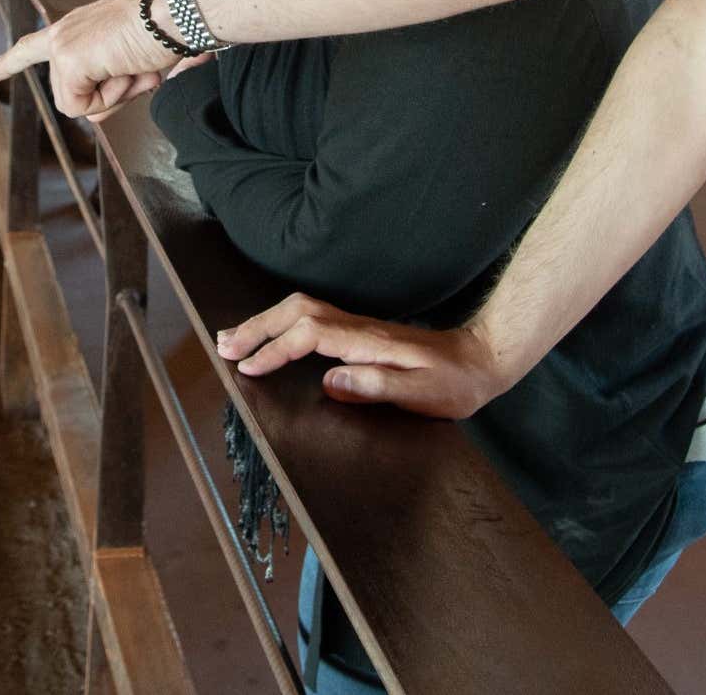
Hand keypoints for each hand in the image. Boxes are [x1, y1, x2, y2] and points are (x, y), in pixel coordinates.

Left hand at [0, 0, 178, 115]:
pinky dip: (110, 98)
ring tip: (134, 64)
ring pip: (78, 104)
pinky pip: (83, 108)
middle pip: (71, 94)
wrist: (177, 10)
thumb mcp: (133, 61)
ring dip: (113, 95)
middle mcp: (64, 32)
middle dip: (106, 96)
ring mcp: (63, 45)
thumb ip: (110, 84)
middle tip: (134, 69)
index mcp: (77, 27)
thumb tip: (94, 117)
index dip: (6, 64)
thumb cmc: (167, 30)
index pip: (32, 47)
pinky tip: (126, 68)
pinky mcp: (70, 58)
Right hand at [214, 293, 511, 419]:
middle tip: (223, 346)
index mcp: (368, 342)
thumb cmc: (455, 383)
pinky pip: (310, 320)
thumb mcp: (423, 394)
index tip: (249, 369)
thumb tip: (329, 381)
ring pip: (301, 311)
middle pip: (296, 312)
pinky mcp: (359, 334)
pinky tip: (271, 339)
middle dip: (257, 327)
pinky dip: (282, 326)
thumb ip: (377, 387)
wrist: (482, 360)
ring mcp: (358, 328)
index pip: (309, 335)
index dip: (275, 350)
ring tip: (233, 340)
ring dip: (265, 322)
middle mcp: (358, 328)